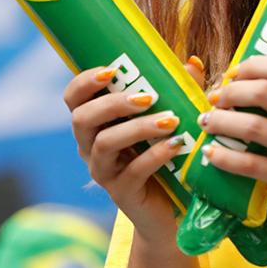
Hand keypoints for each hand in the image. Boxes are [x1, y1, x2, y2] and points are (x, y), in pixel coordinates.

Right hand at [63, 57, 205, 240]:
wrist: (171, 205)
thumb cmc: (165, 149)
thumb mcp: (170, 114)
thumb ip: (178, 88)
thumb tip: (192, 62)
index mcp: (97, 122)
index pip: (74, 98)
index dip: (85, 82)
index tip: (111, 70)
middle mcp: (91, 146)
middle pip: (82, 119)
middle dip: (112, 103)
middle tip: (148, 97)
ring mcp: (104, 171)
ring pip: (105, 144)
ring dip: (137, 127)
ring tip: (170, 120)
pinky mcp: (121, 193)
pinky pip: (132, 172)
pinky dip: (155, 155)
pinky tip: (177, 145)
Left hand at [198, 56, 266, 225]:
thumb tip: (253, 83)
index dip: (251, 65)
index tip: (233, 73)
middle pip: (264, 90)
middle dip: (230, 91)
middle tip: (216, 97)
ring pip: (253, 125)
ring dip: (222, 121)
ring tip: (208, 121)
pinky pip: (252, 165)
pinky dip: (226, 157)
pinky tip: (211, 153)